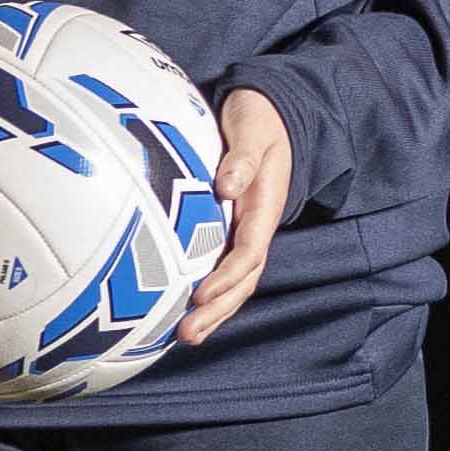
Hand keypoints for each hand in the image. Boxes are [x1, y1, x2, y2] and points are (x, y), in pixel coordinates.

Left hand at [179, 89, 298, 347]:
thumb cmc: (258, 119)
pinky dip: (206, 295)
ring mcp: (243, 231)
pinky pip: (220, 268)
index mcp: (264, 205)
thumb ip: (243, 156)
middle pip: (243, 280)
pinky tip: (182, 312)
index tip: (201, 294)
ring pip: (234, 282)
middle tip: (187, 335)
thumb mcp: (254, 128)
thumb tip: (227, 185)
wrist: (267, 112)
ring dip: (213, 312)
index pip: (249, 251)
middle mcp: (255, 226)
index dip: (227, 277)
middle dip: (218, 310)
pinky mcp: (228, 230)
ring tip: (185, 338)